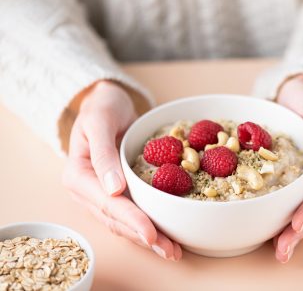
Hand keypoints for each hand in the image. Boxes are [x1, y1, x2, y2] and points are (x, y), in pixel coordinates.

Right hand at [62, 80, 181, 260]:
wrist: (106, 104)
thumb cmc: (102, 108)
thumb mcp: (99, 123)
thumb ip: (103, 155)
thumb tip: (114, 190)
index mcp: (78, 176)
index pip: (108, 203)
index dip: (131, 220)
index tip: (151, 234)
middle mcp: (87, 191)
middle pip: (117, 220)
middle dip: (144, 236)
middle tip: (170, 251)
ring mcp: (101, 194)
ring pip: (124, 222)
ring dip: (148, 237)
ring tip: (172, 250)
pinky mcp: (116, 192)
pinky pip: (132, 212)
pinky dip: (148, 223)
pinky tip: (165, 234)